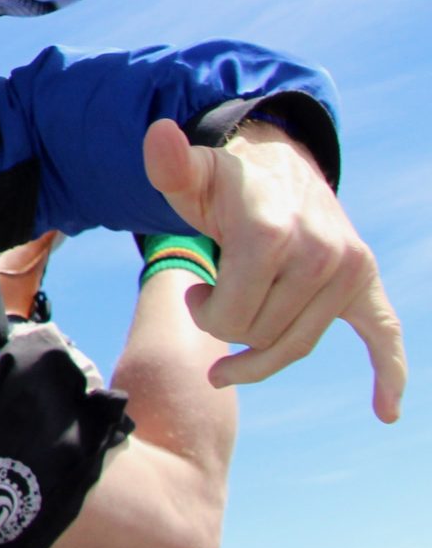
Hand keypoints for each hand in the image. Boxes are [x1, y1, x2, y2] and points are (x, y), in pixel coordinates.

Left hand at [143, 116, 405, 420]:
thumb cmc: (223, 182)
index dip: (204, 314)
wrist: (277, 165)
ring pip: (297, 346)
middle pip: (261, 337)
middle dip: (228, 325)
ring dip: (261, 348)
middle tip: (214, 292)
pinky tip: (386, 413)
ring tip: (234, 319)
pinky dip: (389, 376)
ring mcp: (347, 270)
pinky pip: (384, 337)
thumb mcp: (191, 175)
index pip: (231, 320)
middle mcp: (319, 254)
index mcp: (271, 235)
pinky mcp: (366, 282)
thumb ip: (169, 165)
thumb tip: (159, 134)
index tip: (197, 291)